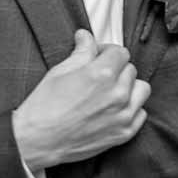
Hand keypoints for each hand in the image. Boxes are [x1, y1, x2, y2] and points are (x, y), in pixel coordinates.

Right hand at [12, 28, 150, 169]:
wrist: (36, 140)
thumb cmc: (43, 107)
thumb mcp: (59, 72)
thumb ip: (81, 52)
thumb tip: (86, 37)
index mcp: (101, 74)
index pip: (120, 52)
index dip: (107, 52)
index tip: (98, 57)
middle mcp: (117, 93)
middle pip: (130, 69)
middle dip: (115, 69)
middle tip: (98, 76)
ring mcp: (123, 115)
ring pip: (141, 89)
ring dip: (129, 87)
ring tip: (110, 92)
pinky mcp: (124, 133)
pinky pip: (140, 113)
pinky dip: (130, 109)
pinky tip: (112, 110)